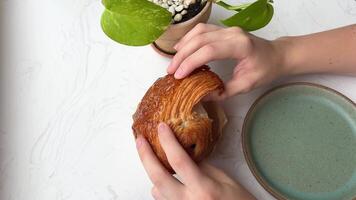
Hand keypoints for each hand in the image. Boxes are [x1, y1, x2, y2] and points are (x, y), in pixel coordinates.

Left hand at [136, 122, 255, 199]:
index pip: (180, 161)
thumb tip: (186, 154)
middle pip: (158, 177)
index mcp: (203, 189)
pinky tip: (166, 181)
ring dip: (153, 173)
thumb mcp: (226, 181)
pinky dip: (160, 189)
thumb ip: (203, 168)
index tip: (161, 127)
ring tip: (153, 158)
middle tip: (140, 141)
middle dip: (145, 157)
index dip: (168, 142)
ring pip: (156, 190)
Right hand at [167, 23, 285, 99]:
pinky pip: (202, 30)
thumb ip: (225, 91)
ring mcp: (227, 29)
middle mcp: (232, 33)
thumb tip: (202, 97)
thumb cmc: (265, 69)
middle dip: (183, 56)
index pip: (209, 50)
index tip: (179, 76)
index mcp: (241, 46)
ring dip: (184, 46)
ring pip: (199, 32)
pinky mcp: (224, 30)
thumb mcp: (247, 85)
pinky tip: (181, 48)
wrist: (277, 55)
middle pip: (200, 40)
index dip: (191, 62)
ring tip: (173, 61)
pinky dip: (189, 39)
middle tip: (171, 71)